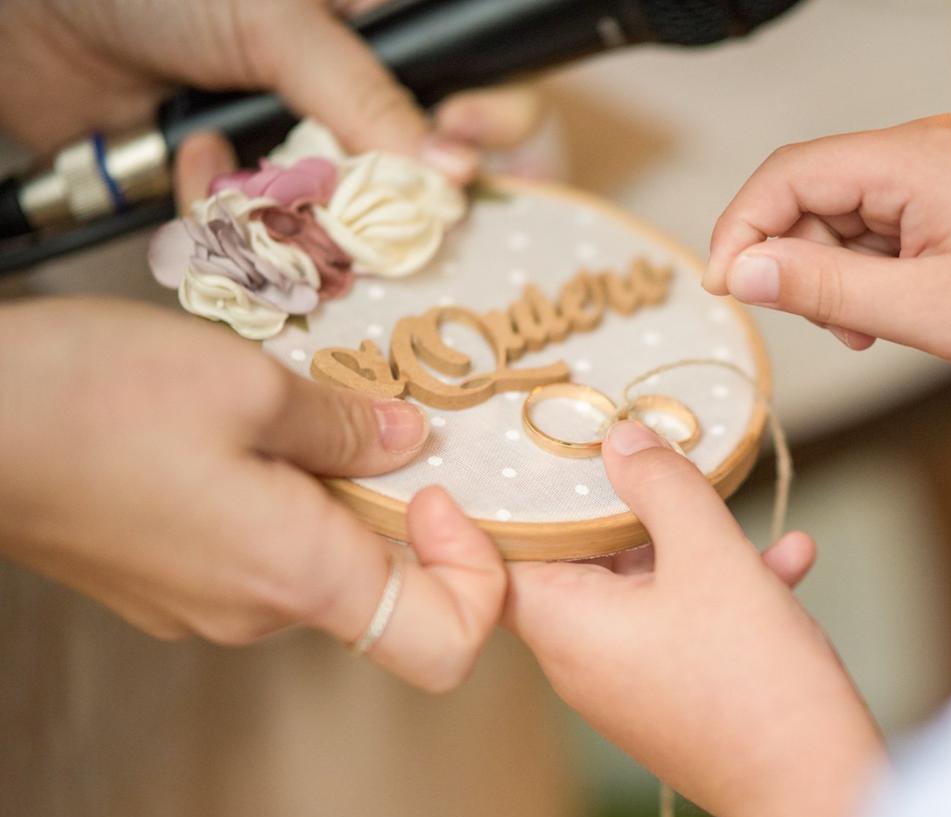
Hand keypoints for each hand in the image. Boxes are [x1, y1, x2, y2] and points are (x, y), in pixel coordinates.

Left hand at [0, 0, 543, 182]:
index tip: (467, 155)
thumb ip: (364, 94)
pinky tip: (194, 167)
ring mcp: (304, 167)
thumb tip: (447, 173)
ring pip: (350, 236)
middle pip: (428, 189)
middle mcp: (356, 113)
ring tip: (237, 169)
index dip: (498, 132)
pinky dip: (231, 228)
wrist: (36, 22)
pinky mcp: (250, 210)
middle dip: (396, 211)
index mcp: (386, 45)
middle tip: (360, 210)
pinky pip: (273, 252)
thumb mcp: (277, 20)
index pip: (485, 96)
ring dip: (297, 217)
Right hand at [0, 299, 505, 692]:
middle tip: (374, 426)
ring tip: (291, 418)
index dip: (476, 579)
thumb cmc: (96, 398)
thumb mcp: (249, 385)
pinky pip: (260, 557)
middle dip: (398, 512)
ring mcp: (205, 609)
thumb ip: (346, 426)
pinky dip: (281, 504)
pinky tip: (238, 437)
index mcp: (299, 576)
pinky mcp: (167, 588)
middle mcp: (258, 614)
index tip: (441, 494)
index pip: (444, 644)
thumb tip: (406, 442)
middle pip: (381, 593)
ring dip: (333, 498)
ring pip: (316, 566)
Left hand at [504, 421, 882, 816]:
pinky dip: (721, 587)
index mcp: (566, 624)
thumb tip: (619, 439)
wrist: (812, 787)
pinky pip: (681, 623)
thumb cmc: (751, 675)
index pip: (502, 554)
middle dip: (624, 506)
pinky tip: (790, 556)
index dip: (513, 500)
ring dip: (689, 542)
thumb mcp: (708, 553)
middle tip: (649, 454)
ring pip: (641, 587)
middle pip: (579, 559)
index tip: (534, 451)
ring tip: (734, 504)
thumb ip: (660, 485)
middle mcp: (582, 658)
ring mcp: (626, 680)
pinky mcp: (671, 693)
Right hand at [703, 115, 950, 430]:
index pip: (793, 172)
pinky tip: (890, 313)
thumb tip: (742, 270)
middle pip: (815, 189)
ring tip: (869, 328)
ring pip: (845, 212)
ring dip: (835, 273)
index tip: (724, 286)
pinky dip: (869, 271)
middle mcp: (933, 148)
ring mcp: (947, 170)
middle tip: (818, 323)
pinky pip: (882, 225)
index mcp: (925, 158)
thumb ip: (824, 288)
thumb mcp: (926, 312)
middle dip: (797, 259)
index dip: (744, 228)